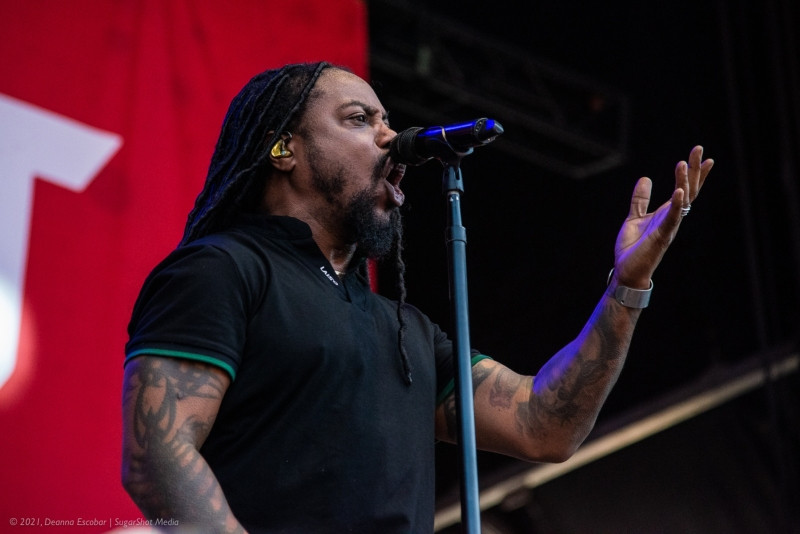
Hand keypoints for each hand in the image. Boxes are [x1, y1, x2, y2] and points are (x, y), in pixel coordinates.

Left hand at [612, 145, 713, 287]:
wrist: (627, 270)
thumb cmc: (633, 248)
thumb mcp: (634, 218)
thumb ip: (640, 200)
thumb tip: (646, 178)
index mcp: (666, 213)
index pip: (684, 189)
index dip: (693, 173)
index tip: (702, 155)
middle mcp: (671, 218)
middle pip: (688, 190)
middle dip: (694, 170)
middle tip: (699, 149)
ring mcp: (668, 226)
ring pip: (682, 201)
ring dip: (683, 181)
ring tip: (683, 163)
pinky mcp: (661, 236)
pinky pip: (672, 218)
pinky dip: (675, 204)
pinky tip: (679, 191)